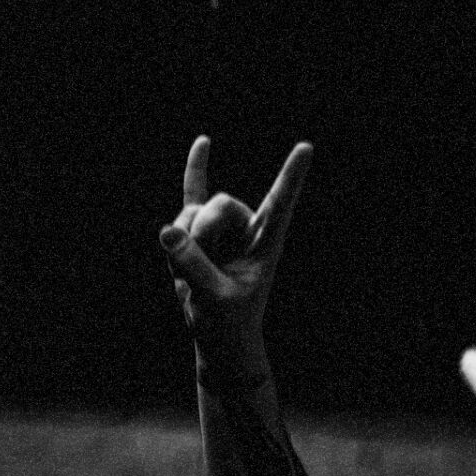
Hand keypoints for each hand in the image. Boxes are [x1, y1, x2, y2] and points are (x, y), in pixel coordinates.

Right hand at [159, 136, 312, 352]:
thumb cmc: (226, 321)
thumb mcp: (213, 298)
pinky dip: (197, 168)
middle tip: (202, 265)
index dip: (291, 176)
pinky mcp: (201, 228)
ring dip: (184, 241)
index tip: (306, 147)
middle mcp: (248, 227)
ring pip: (193, 211)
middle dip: (203, 231)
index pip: (281, 204)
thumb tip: (169, 232)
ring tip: (194, 270)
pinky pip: (195, 192)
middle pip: (220, 204)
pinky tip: (205, 142)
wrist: (217, 333)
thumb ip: (193, 266)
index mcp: (267, 243)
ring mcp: (225, 226)